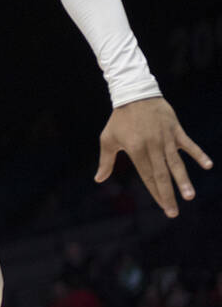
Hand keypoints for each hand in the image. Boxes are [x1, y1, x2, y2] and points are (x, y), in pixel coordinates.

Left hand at [95, 96, 212, 217]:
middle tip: (174, 212)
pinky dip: (198, 154)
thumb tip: (99, 179)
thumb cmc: (119, 119)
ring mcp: (165, 138)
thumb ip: (106, 161)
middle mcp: (151, 146)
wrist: (134, 93)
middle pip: (161, 174)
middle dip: (168, 194)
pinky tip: (207, 165)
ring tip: (189, 196)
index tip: (163, 208)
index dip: (155, 193)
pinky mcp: (175, 130)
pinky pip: (188, 144)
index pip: (147, 176)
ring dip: (182, 179)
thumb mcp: (108, 139)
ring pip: (175, 162)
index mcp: (135, 150)